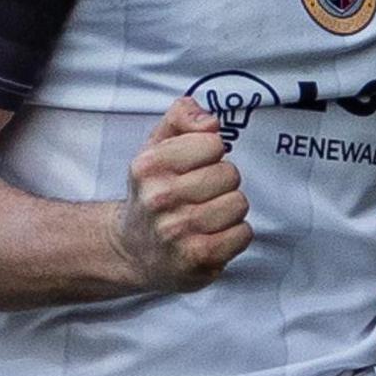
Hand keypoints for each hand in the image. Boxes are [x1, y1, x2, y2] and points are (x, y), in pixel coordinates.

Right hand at [113, 97, 248, 291]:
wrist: (132, 250)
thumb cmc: (152, 193)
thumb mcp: (156, 147)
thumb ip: (181, 117)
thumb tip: (209, 121)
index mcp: (149, 166)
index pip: (213, 143)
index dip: (210, 154)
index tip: (195, 167)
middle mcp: (159, 198)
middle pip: (230, 174)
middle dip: (222, 183)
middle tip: (201, 195)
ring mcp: (177, 231)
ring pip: (238, 203)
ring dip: (229, 210)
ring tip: (206, 216)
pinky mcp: (196, 258)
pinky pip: (242, 233)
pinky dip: (234, 235)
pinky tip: (212, 236)